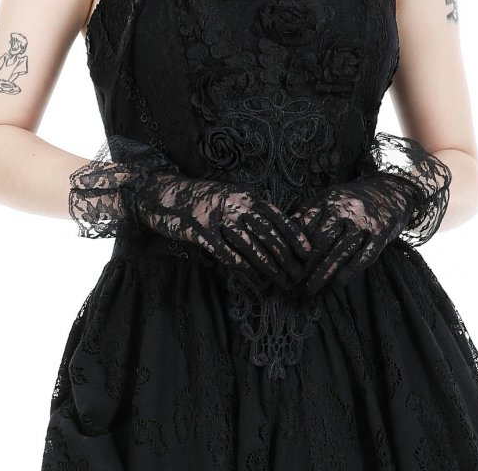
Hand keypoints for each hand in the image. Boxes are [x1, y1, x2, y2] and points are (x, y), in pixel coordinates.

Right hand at [130, 173, 314, 289]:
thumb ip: (252, 211)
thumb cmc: (205, 200)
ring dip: (268, 267)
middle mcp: (235, 205)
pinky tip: (254, 278)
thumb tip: (279, 232)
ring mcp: (218, 218)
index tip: (307, 252)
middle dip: (285, 257)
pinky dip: (243, 267)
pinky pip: (227, 253)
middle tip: (296, 275)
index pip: (277, 216)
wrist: (170, 195)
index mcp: (246, 196)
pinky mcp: (202, 232)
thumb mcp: (232, 198)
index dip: (294, 235)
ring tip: (279, 281)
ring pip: (250, 246)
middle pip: (267, 234)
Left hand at [288, 174, 424, 295]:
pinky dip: (350, 272)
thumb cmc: (354, 197)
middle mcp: (347, 209)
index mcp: (330, 199)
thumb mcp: (331, 196)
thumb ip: (310, 210)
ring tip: (312, 288)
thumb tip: (286, 228)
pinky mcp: (381, 234)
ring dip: (324, 273)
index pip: (307, 225)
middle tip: (295, 281)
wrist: (392, 189)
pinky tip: (338, 283)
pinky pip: (364, 257)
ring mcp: (364, 222)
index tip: (286, 263)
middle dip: (307, 264)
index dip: (295, 247)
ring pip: (341, 251)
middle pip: (322, 241)